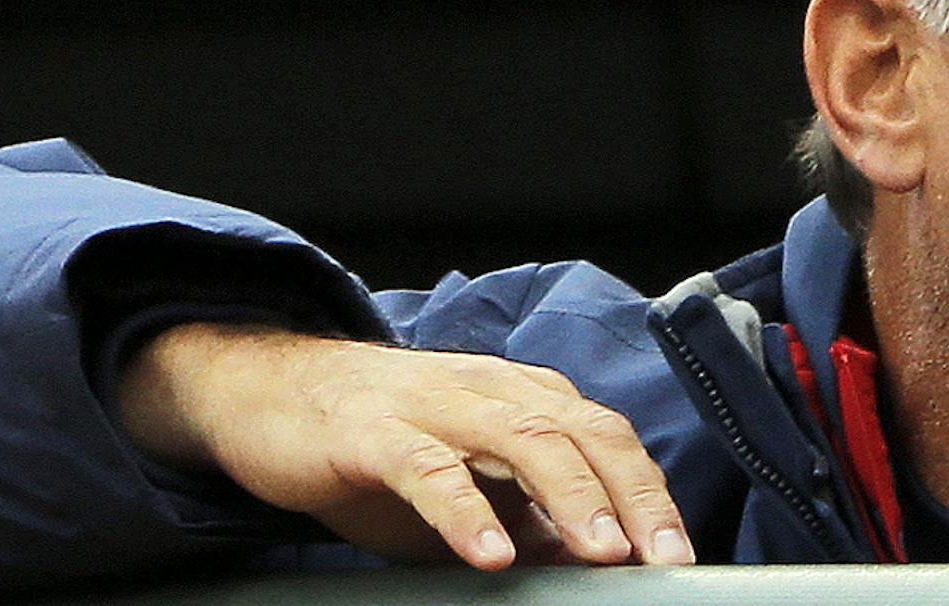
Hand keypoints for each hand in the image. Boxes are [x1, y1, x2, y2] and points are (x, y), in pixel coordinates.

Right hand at [115, 322, 695, 568]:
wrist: (268, 394)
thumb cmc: (380, 447)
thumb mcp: (469, 487)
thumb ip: (530, 516)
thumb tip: (595, 558)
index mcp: (523, 398)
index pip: (606, 438)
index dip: (649, 493)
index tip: (680, 554)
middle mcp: (490, 390)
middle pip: (581, 434)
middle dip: (632, 497)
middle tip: (663, 558)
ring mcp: (432, 404)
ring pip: (521, 439)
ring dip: (570, 497)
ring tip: (602, 553)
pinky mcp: (372, 430)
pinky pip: (428, 468)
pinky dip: (465, 511)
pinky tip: (490, 553)